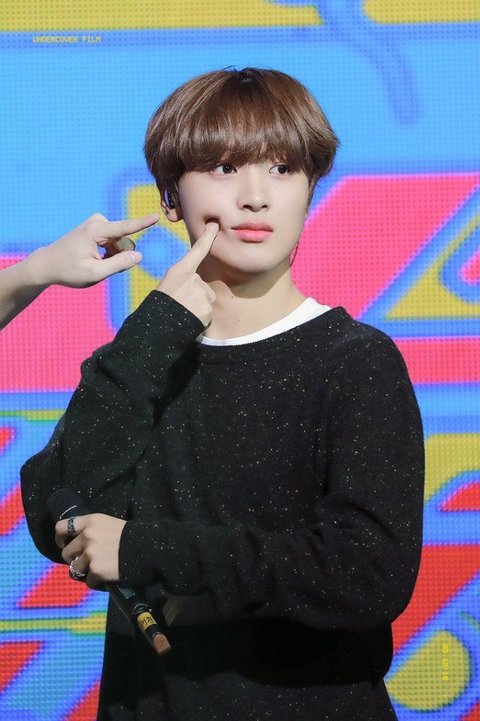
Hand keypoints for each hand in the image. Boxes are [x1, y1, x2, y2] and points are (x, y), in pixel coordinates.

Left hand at [31, 212, 158, 287]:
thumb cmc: (69, 270)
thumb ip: (118, 265)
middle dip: (119, 257)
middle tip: (98, 266)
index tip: (156, 216)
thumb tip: (139, 256)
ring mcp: (97, 224)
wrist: (48, 264)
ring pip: (120, 244)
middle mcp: (97, 223)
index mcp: (96, 231)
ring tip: (94, 263)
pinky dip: (109, 254)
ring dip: (113, 256)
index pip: (125, 228)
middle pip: (124, 242)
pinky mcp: (97, 228)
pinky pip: (114, 243)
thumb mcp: (94, 273)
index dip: (143, 223)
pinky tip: (94, 259)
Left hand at [56, 513, 125, 586]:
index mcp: (90, 521)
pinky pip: (88, 581)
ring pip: (75, 569)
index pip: (61, 527)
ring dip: (85, 571)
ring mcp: (90, 554)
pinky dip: (96, 581)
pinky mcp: (96, 570)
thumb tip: (80, 542)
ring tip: (99, 570)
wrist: (149, 549)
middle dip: (75, 559)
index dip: (60, 538)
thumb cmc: (132, 536)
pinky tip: (107, 577)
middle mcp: (87, 536)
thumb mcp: (110, 524)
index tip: (64, 544)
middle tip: (87, 561)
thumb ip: (93, 530)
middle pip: (66, 553)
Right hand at [156, 221, 217, 327]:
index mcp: (180, 271)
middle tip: (181, 306)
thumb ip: (184, 283)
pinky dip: (201, 320)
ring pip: (207, 301)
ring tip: (184, 314)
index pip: (197, 250)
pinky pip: (208, 314)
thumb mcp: (168, 287)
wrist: (156, 326)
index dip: (207, 237)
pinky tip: (189, 322)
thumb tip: (196, 291)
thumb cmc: (158, 308)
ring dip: (199, 309)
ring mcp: (200, 292)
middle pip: (204, 287)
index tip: (215, 225)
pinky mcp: (206, 308)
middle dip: (197, 298)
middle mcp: (193, 278)